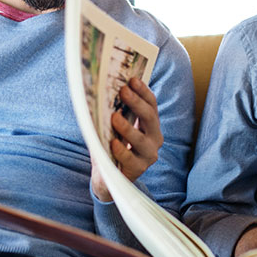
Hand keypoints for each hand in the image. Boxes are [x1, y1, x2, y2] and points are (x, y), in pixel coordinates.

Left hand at [91, 78, 162, 201]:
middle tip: (123, 91)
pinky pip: (130, 159)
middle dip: (136, 103)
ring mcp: (148, 155)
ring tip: (114, 116)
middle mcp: (154, 138)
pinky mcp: (138, 170)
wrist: (107, 176)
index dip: (143, 91)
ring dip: (127, 127)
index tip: (132, 79)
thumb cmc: (110, 145)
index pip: (151, 104)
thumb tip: (102, 90)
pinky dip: (121, 151)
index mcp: (150, 124)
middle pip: (149, 118)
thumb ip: (114, 111)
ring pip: (141, 139)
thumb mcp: (113, 126)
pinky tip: (112, 143)